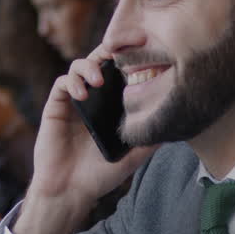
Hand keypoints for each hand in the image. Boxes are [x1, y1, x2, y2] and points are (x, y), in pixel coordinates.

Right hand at [17, 51, 154, 233]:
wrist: (70, 190)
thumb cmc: (100, 175)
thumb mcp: (134, 156)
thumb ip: (152, 138)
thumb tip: (178, 122)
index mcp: (113, 103)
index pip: (123, 69)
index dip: (133, 53)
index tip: (148, 43)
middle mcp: (95, 97)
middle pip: (102, 59)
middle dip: (114, 45)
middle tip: (130, 42)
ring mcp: (75, 100)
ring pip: (80, 65)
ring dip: (90, 66)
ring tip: (99, 81)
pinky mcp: (57, 106)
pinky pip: (62, 83)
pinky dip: (73, 83)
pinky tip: (82, 96)